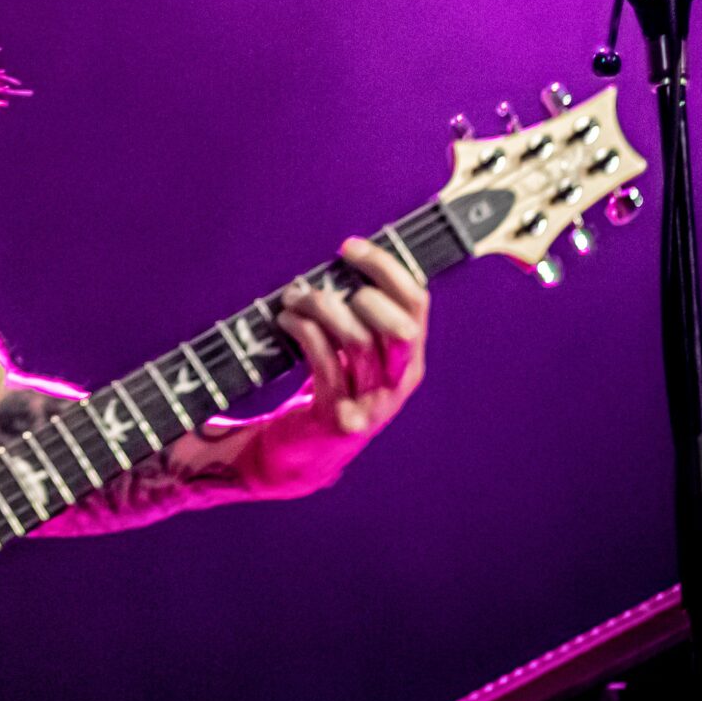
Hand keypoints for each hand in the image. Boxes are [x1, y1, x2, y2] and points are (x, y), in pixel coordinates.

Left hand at [246, 236, 429, 497]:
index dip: (385, 267)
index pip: (416, 303)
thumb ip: (362, 315)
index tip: (349, 246)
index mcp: (410, 358)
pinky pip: (325, 363)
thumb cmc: (329, 387)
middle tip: (321, 284)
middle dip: (361, 294)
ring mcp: (371, 403)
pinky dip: (303, 332)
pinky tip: (286, 320)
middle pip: (399, 327)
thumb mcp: (356, 353)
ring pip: (357, 342)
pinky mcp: (338, 417)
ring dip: (321, 308)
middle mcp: (399, 381)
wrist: (303, 454)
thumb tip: (346, 256)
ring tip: (294, 298)